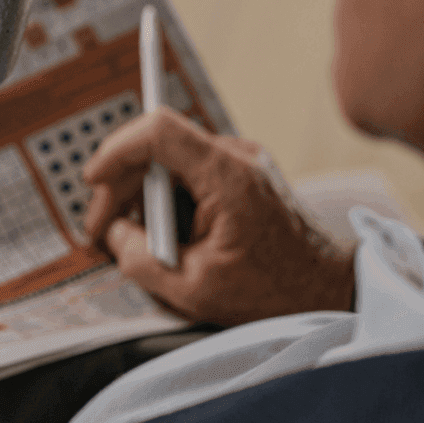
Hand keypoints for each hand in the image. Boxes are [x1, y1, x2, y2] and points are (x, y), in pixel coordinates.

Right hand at [82, 106, 354, 325]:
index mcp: (227, 177)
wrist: (329, 290)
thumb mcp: (194, 288)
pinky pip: (188, 172)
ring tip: (135, 239)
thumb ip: (140, 260)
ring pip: (169, 160)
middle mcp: (236, 156)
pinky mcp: (242, 172)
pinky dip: (167, 197)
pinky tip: (165, 234)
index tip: (94, 179)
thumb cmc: (275, 291)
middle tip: (102, 228)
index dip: (117, 149)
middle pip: (157, 146)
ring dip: (143, 194)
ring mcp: (241, 160)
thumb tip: (114, 234)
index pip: (159, 131)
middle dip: (121, 184)